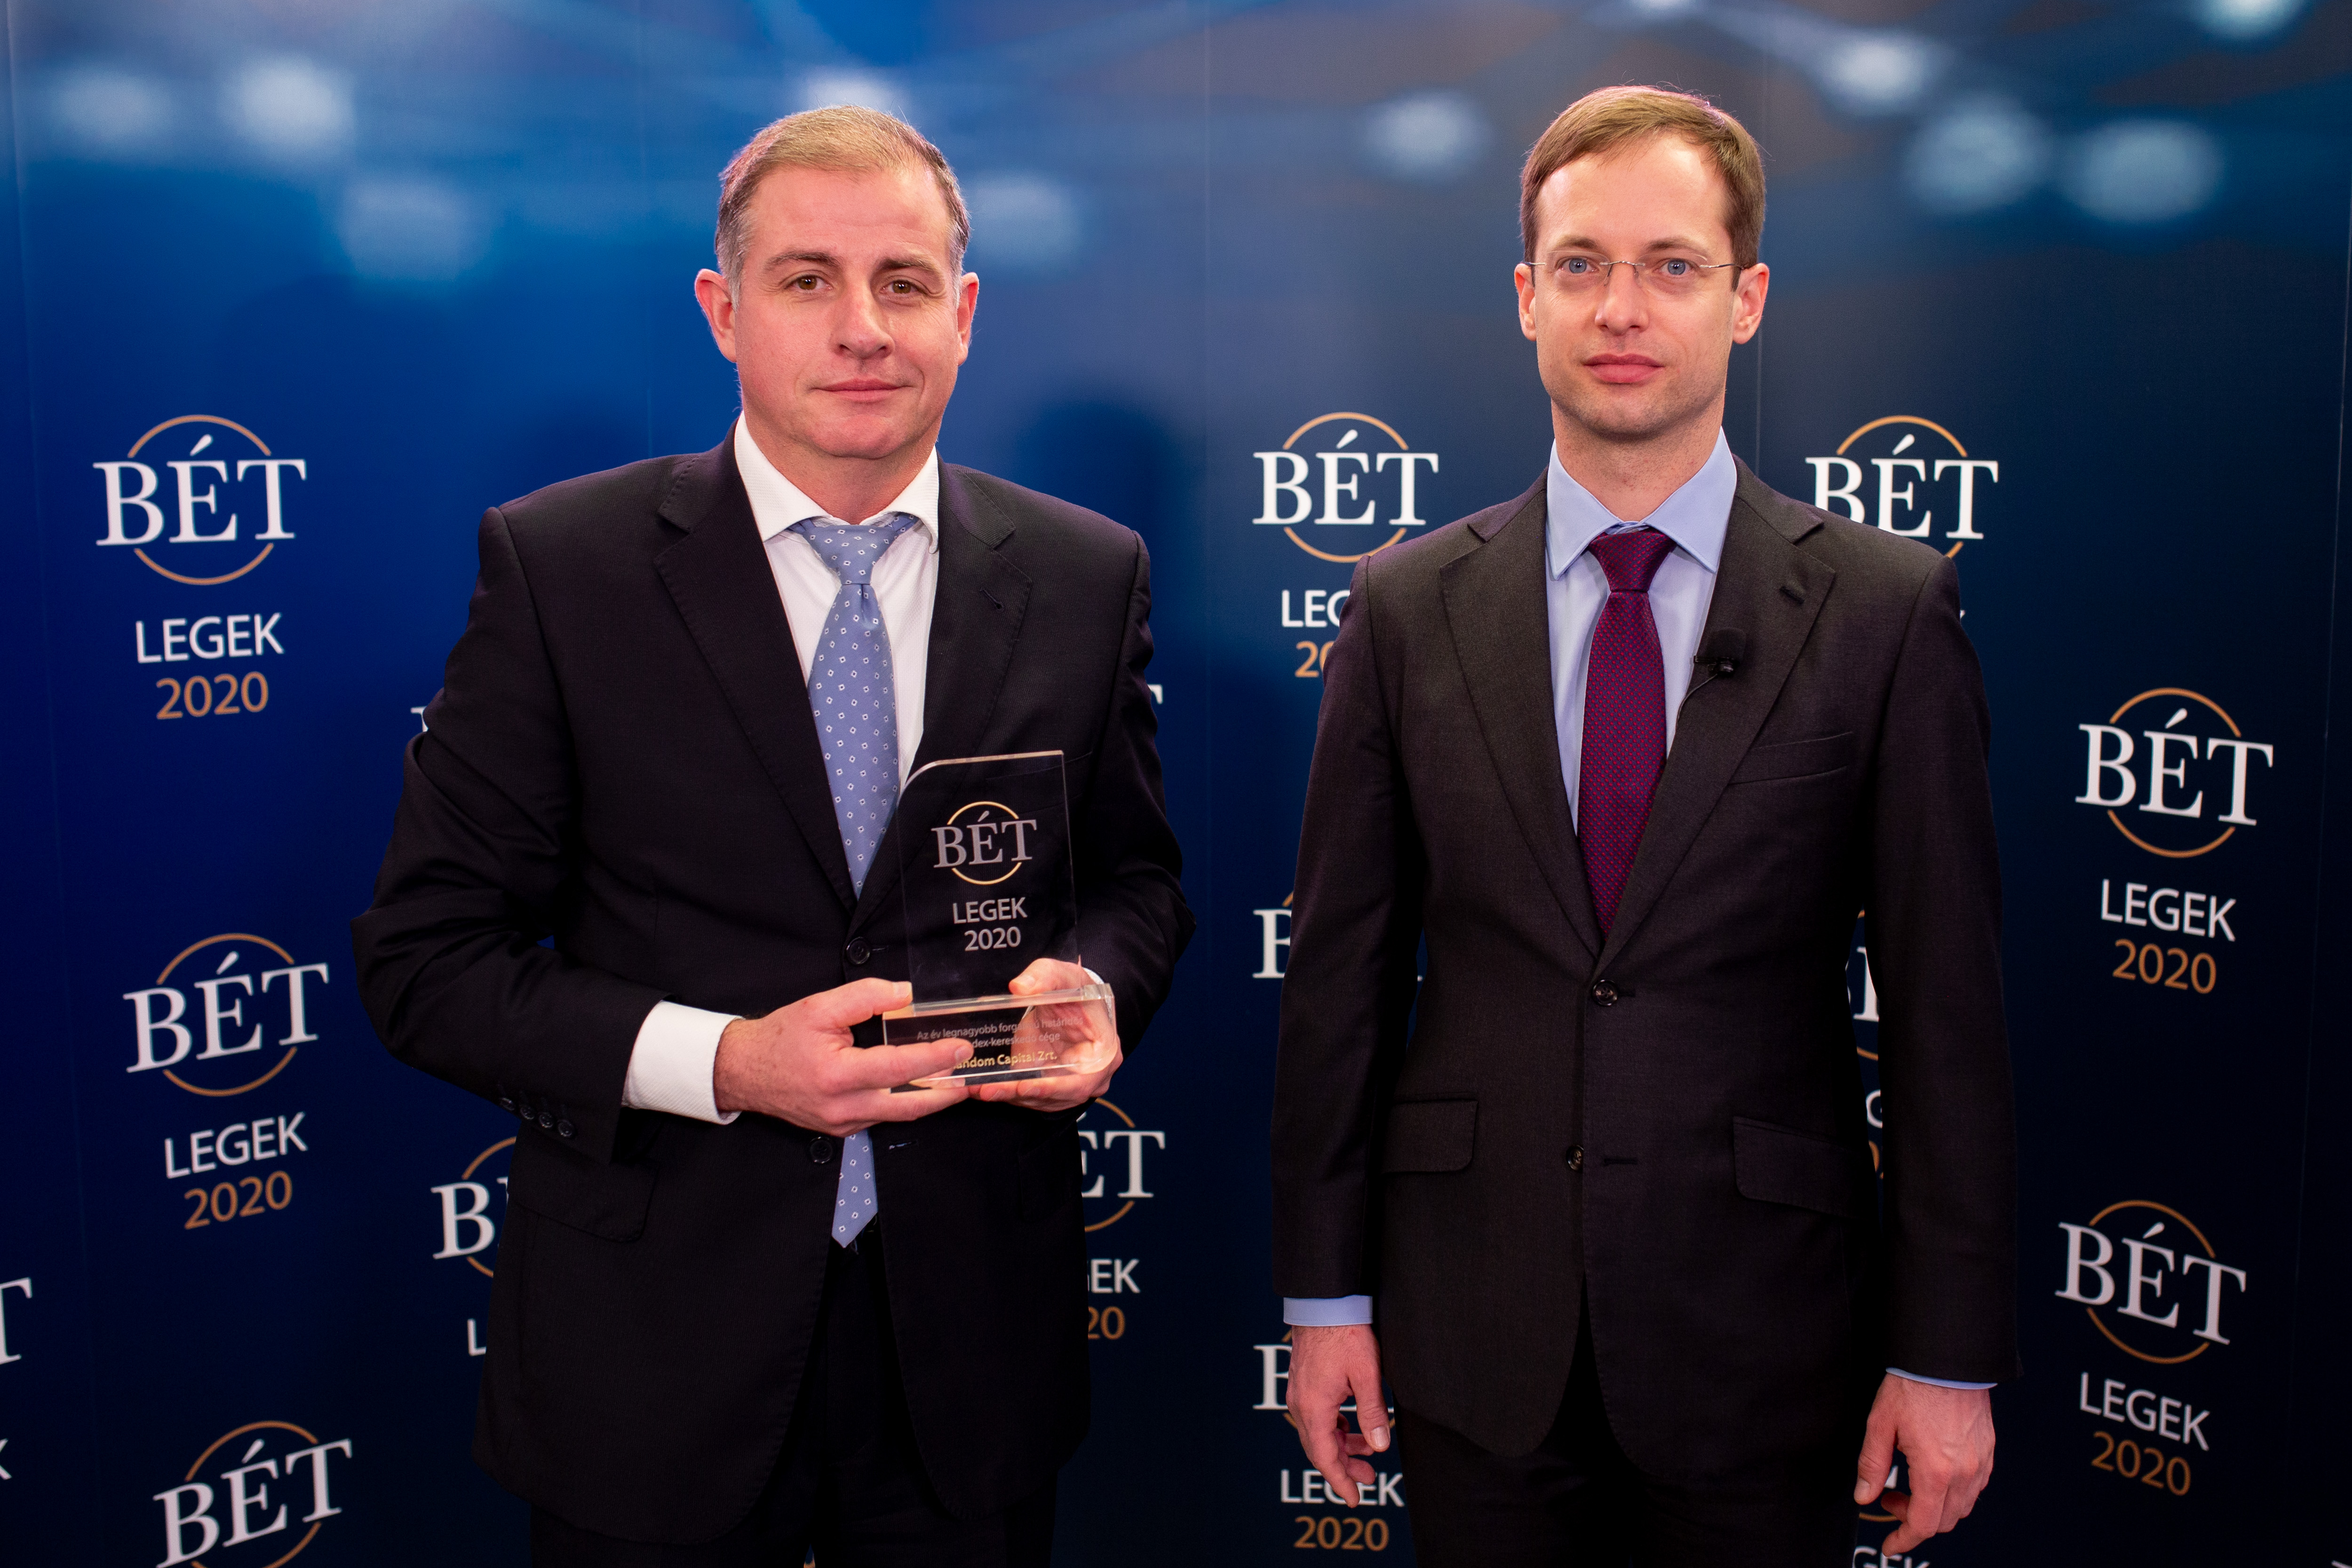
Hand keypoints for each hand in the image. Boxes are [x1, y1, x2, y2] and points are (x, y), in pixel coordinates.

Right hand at [712, 978, 970, 1133]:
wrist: (744, 1072)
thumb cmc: (780, 1038)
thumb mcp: (820, 1006)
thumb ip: (866, 997)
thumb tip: (906, 995)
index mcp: (837, 1075)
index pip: (899, 1069)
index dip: (934, 1058)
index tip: (961, 1046)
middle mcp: (842, 1107)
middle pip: (909, 1106)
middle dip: (946, 1092)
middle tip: (972, 1074)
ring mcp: (842, 1123)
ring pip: (898, 1115)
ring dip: (929, 1100)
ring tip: (955, 1080)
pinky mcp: (841, 1129)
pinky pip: (881, 1116)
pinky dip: (903, 1103)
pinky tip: (918, 1086)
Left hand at [968, 957, 1123, 1112]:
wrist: (1069, 1001)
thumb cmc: (1073, 989)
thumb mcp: (1061, 974)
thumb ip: (1043, 976)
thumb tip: (1019, 987)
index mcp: (1105, 1051)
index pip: (1083, 1079)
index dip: (1054, 1087)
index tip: (1024, 1086)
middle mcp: (1092, 1075)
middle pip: (1058, 1095)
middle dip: (1022, 1094)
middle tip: (990, 1090)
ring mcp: (1072, 1083)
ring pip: (1041, 1100)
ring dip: (1010, 1096)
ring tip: (981, 1089)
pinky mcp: (1051, 1085)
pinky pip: (1031, 1096)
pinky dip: (1008, 1093)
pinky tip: (984, 1088)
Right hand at [1286, 1324, 1390, 1505]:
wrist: (1323, 1302)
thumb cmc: (1345, 1334)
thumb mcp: (1367, 1375)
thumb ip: (1372, 1412)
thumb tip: (1380, 1445)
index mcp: (1314, 1407)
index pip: (1324, 1457)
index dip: (1340, 1481)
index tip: (1353, 1498)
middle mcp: (1301, 1403)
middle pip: (1319, 1448)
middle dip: (1343, 1466)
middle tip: (1369, 1477)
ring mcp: (1299, 1392)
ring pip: (1318, 1432)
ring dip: (1341, 1445)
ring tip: (1367, 1450)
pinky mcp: (1303, 1382)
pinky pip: (1316, 1416)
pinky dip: (1334, 1427)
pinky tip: (1350, 1425)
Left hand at [1854, 1374, 1995, 1554]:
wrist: (1946, 1359)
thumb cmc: (1913, 1385)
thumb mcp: (1880, 1424)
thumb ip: (1872, 1465)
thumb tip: (1865, 1495)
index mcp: (1935, 1470)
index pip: (1923, 1524)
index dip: (1904, 1539)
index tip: (1890, 1545)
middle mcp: (1964, 1472)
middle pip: (1944, 1521)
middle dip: (1914, 1520)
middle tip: (1890, 1498)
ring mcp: (1980, 1463)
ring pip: (1961, 1507)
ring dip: (1935, 1508)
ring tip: (1909, 1484)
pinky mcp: (1988, 1451)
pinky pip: (1974, 1487)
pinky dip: (1953, 1492)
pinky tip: (1933, 1474)